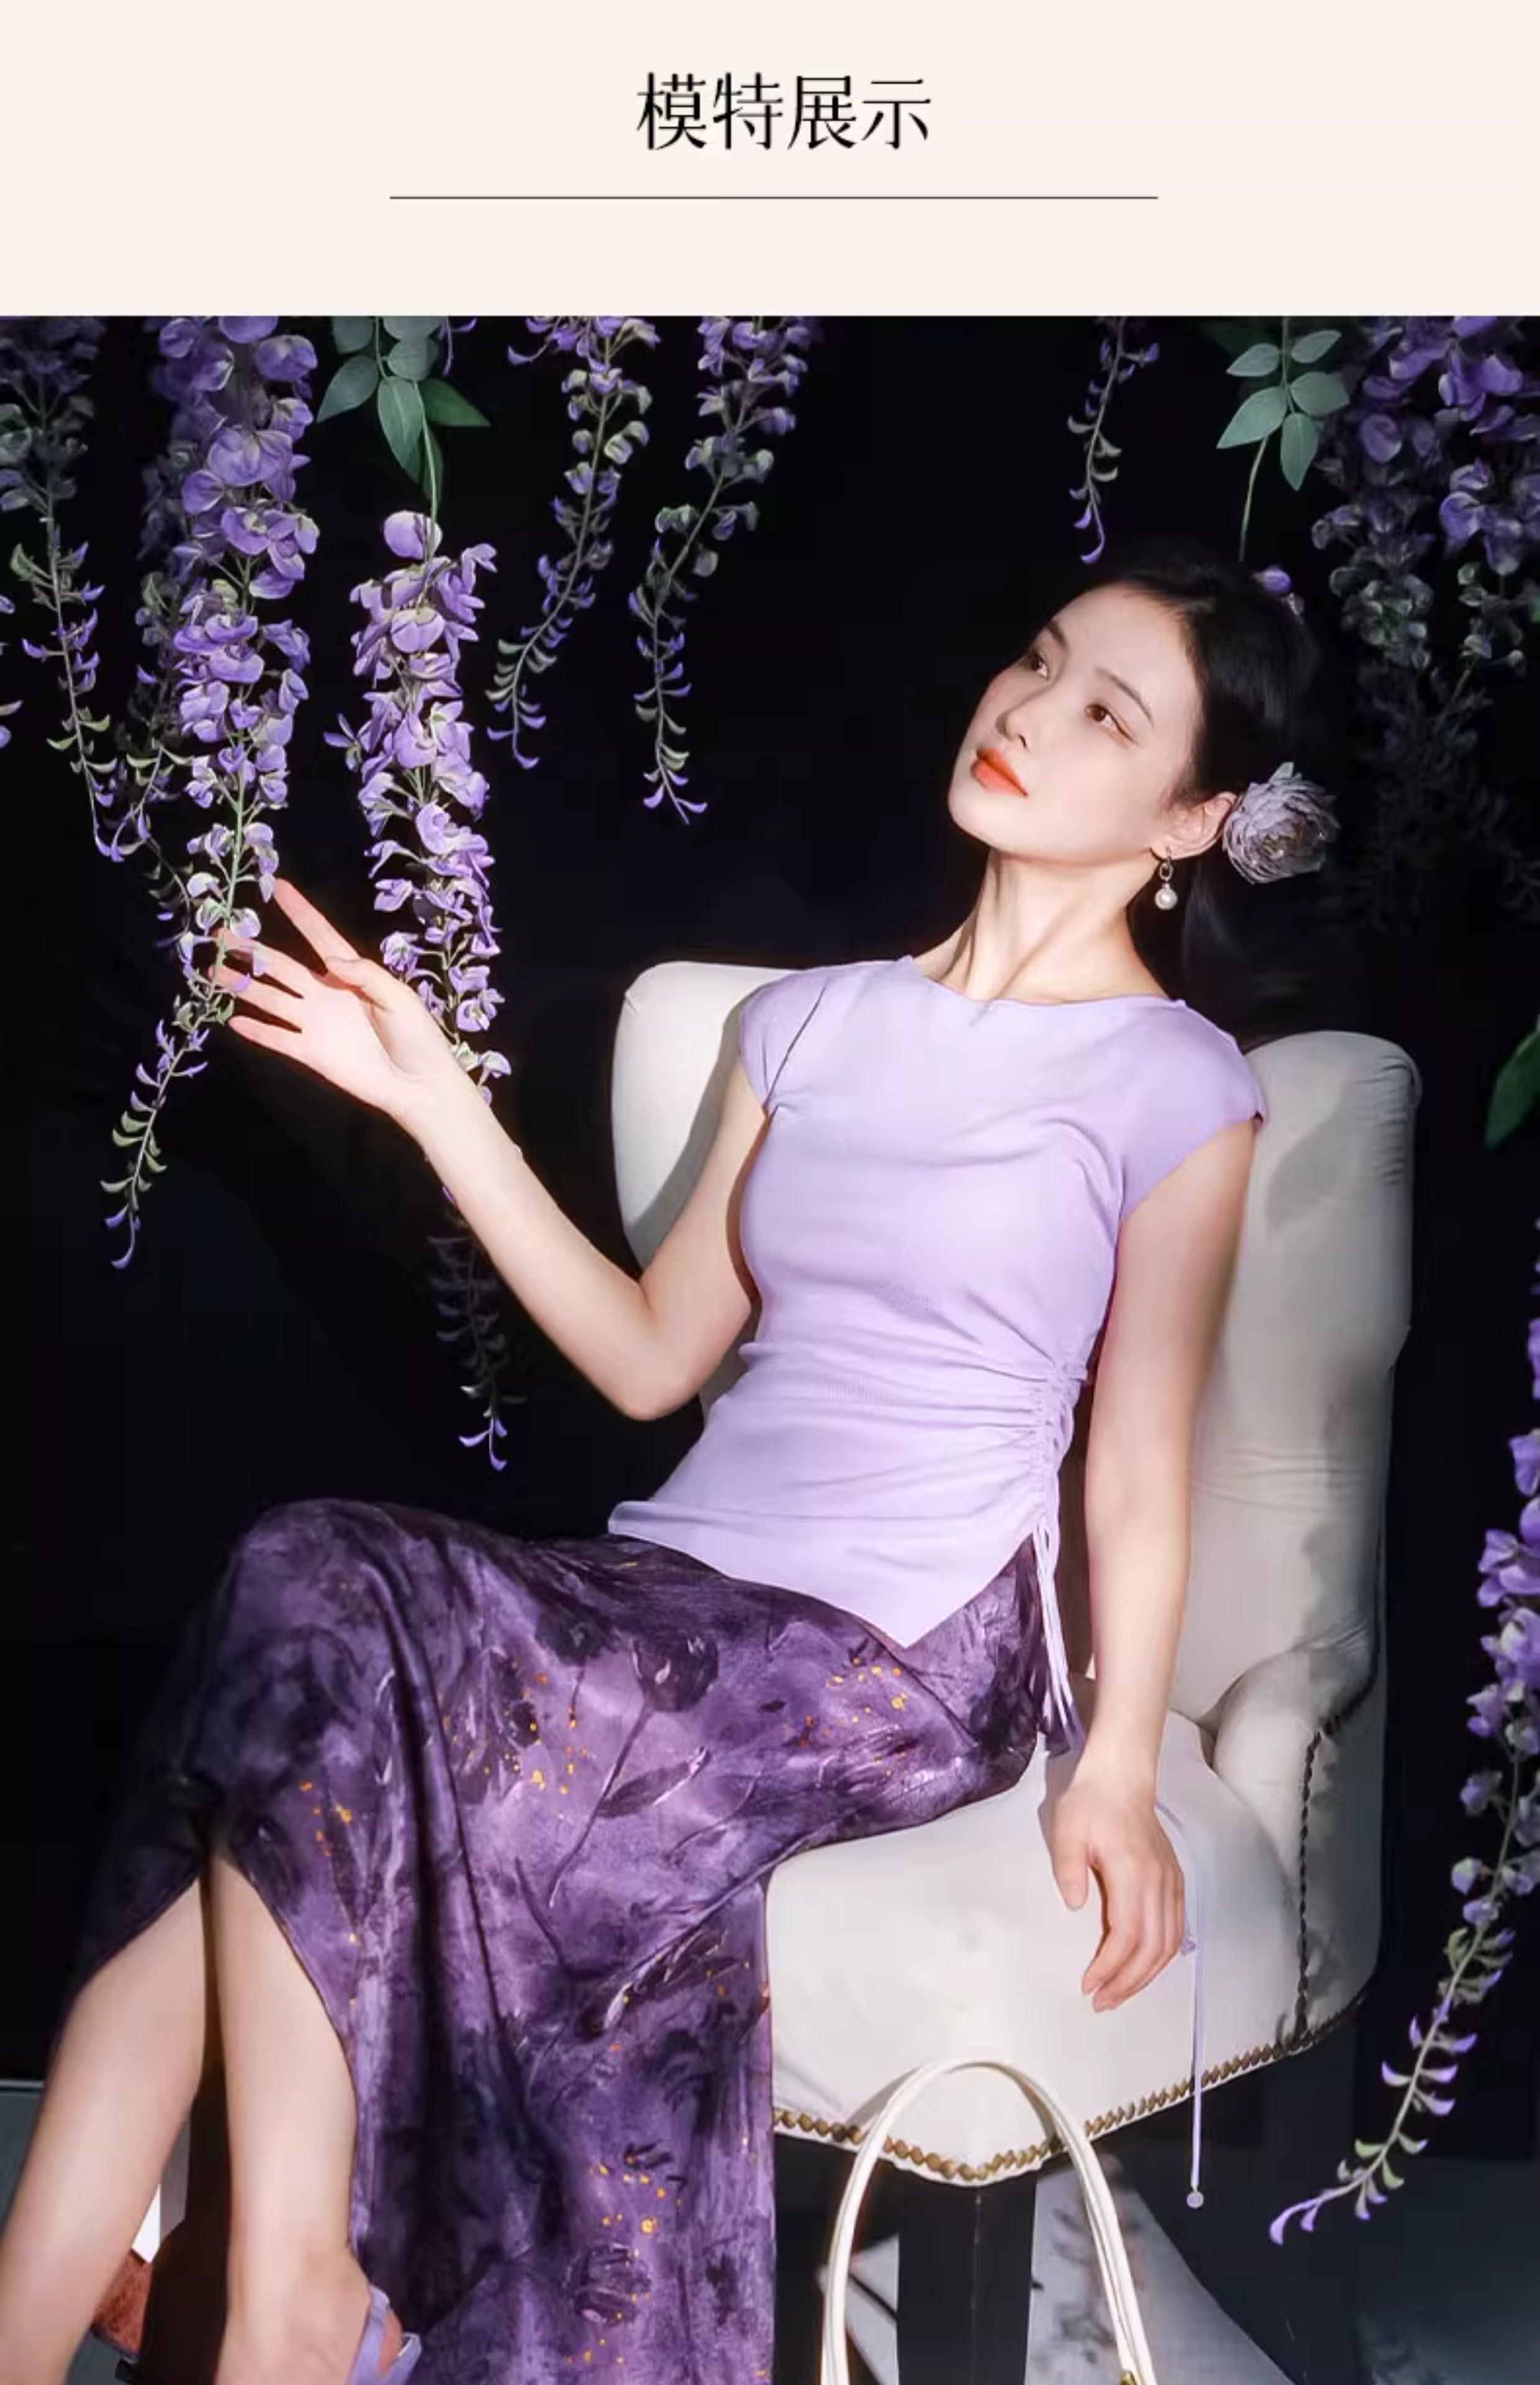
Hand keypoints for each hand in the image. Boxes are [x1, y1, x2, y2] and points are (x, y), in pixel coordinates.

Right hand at [208, 878, 468, 1134]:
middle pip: (281, 966)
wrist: (417, 1086)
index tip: (279, 886)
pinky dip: (255, 1030)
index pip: (319, 935)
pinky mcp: (310, 1052)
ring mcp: (315, 1023)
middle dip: (251, 950)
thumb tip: (331, 958)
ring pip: (270, 998)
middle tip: (220, 934)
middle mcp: (325, 993)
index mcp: (350, 974)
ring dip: (242, 986)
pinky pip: (277, 1038)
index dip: (299, 912)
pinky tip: (233, 1020)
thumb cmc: (417, 1037)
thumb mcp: (399, 997)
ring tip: (212, 972)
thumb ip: (366, 975)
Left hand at [1047, 1764, 1184, 2012]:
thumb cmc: (1092, 1801)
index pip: (1127, 1934)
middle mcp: (1159, 1882)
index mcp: (1133, 1872)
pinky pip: (1176, 1927)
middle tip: (1101, 2001)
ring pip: (1169, 1942)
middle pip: (1152, 1948)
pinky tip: (1144, 1966)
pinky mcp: (1174, 1879)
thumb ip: (1069, 1870)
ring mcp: (1171, 1881)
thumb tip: (1076, 1907)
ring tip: (1119, 1993)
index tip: (1089, 1984)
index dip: (1110, 1967)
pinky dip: (1161, 1955)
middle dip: (1127, 1982)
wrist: (1122, 1775)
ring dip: (1146, 1975)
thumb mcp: (1067, 1830)